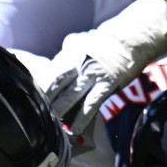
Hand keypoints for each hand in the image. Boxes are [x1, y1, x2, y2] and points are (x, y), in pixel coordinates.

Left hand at [45, 0, 166, 134]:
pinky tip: (75, 128)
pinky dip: (82, 118)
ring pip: (71, 96)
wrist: (132, 38)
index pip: (50, 72)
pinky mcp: (107, 84)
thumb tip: (58, 59)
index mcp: (71, 52)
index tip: (34, 99)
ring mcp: (93, 75)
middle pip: (56, 85)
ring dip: (60, 111)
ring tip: (52, 122)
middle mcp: (79, 63)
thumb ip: (68, 50)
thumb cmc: (107, 40)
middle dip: (46, 100)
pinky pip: (91, 104)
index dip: (41, 87)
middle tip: (38, 114)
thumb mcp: (83, 39)